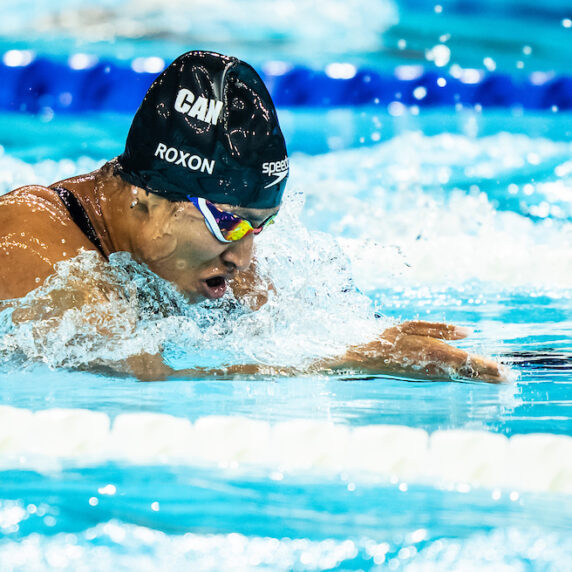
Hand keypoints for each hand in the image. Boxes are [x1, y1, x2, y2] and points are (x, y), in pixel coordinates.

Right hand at [330, 321, 507, 383]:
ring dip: (481, 379)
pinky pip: (452, 379)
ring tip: (499, 380)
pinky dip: (467, 379)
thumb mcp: (411, 326)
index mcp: (433, 352)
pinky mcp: (427, 378)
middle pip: (468, 373)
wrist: (368, 359)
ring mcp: (431, 376)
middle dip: (489, 376)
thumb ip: (440, 328)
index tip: (504, 370)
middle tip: (510, 379)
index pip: (466, 361)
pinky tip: (474, 379)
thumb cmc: (389, 338)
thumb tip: (468, 333)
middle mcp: (435, 368)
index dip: (486, 366)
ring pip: (461, 378)